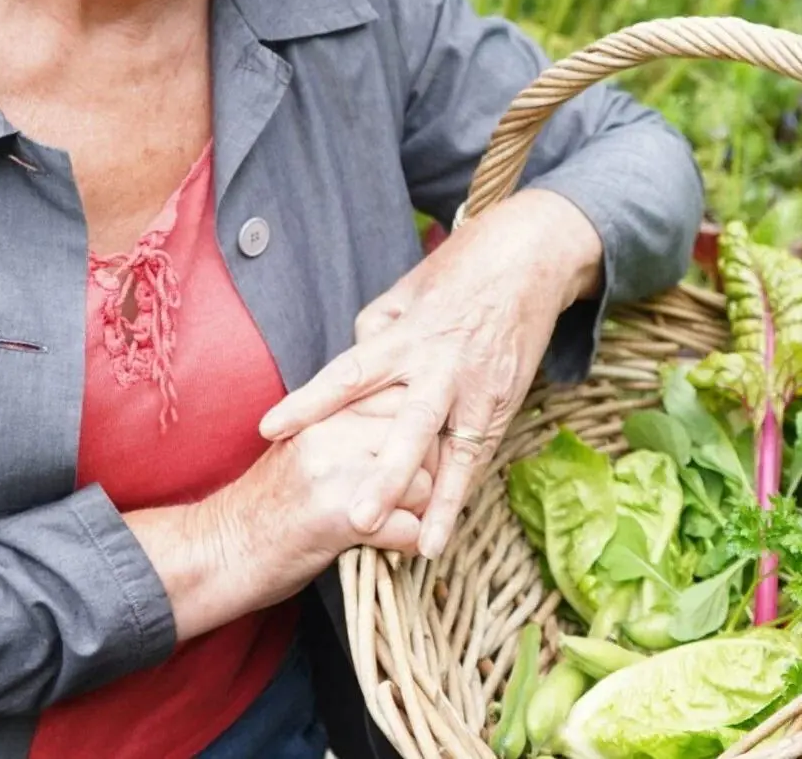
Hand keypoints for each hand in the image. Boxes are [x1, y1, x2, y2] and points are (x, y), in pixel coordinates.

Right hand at [127, 387, 436, 639]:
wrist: (219, 550)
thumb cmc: (264, 504)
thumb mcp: (304, 447)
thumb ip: (347, 428)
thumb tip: (400, 423)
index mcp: (327, 412)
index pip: (400, 397)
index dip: (417, 429)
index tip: (416, 453)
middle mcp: (336, 433)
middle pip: (421, 437)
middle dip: (429, 468)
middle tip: (418, 494)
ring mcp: (341, 474)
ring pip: (423, 483)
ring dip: (420, 510)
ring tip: (400, 524)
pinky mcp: (344, 519)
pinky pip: (411, 528)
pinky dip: (411, 544)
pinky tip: (398, 549)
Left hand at [257, 188, 603, 558]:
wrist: (531, 255)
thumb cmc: (461, 270)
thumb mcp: (406, 290)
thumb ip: (376, 332)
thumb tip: (353, 366)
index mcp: (406, 336)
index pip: (348, 374)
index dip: (309, 402)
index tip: (270, 429)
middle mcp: (439, 367)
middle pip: (406, 427)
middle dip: (384, 476)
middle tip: (356, 518)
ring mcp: (476, 388)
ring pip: (452, 453)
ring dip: (434, 501)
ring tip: (418, 546)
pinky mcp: (503, 402)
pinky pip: (479, 455)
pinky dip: (462, 494)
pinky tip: (444, 534)